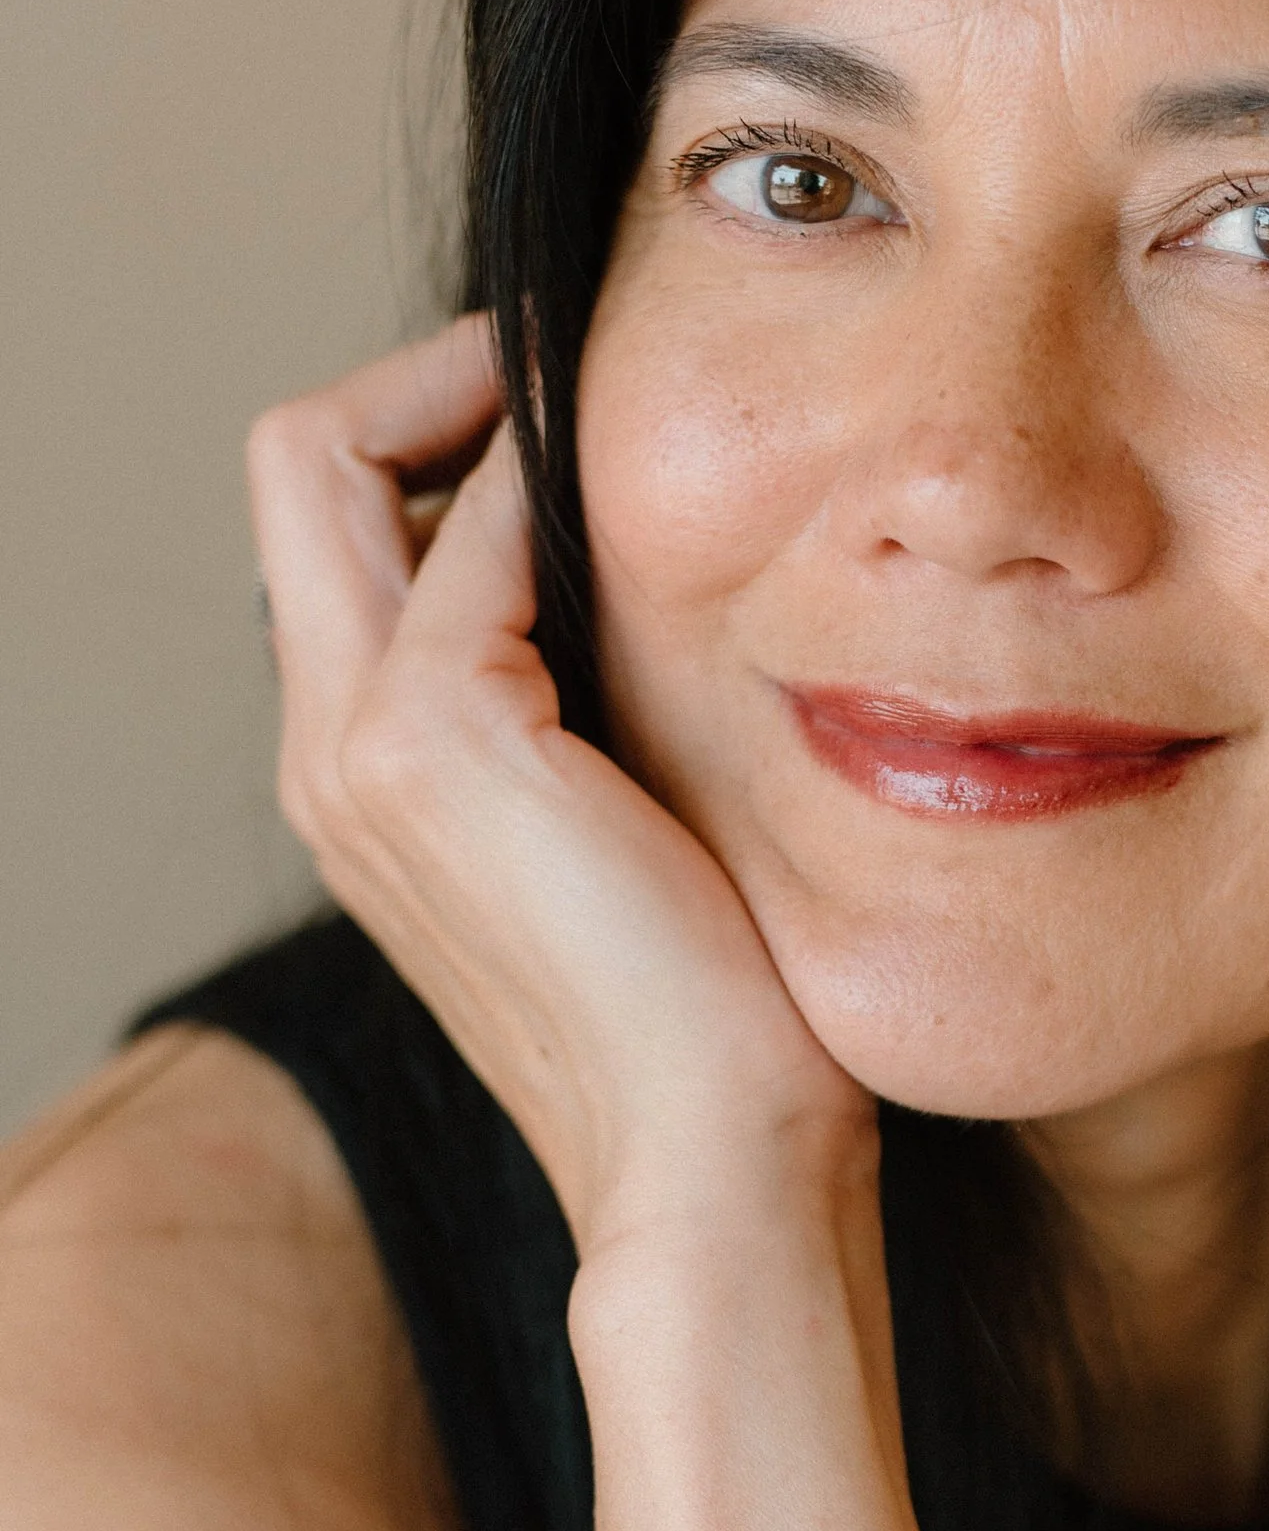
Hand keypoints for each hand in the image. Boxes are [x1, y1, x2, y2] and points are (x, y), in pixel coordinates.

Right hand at [249, 317, 870, 1251]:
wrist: (712, 1162)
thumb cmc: (711, 1022)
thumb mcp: (626, 830)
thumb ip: (587, 708)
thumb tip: (646, 579)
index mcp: (356, 775)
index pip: (335, 525)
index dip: (436, 434)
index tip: (574, 420)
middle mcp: (322, 751)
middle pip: (293, 460)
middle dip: (427, 375)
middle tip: (571, 368)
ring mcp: (358, 744)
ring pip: (332, 458)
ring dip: (479, 401)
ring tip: (618, 413)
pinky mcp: (437, 736)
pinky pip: (468, 526)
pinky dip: (548, 478)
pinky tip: (659, 510)